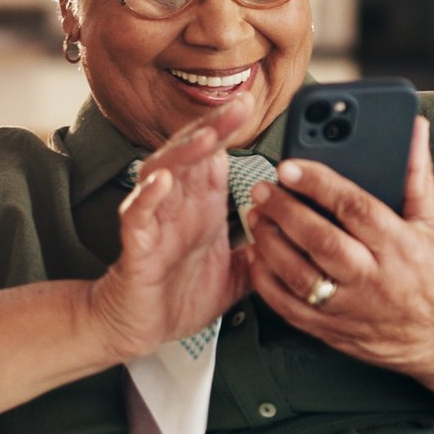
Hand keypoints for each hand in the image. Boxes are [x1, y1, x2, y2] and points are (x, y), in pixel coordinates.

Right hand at [87, 94, 254, 362]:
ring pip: (162, 171)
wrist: (142, 328)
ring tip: (206, 138)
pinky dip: (147, 196)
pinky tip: (161, 182)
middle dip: (214, 127)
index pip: (216, 155)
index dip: (230, 129)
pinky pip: (137, 213)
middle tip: (238, 106)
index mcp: (202, 205)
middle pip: (192, 152)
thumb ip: (264, 253)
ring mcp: (155, 220)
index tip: (251, 105)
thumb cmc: (181, 295)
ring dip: (184, 153)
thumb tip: (296, 239)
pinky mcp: (137, 244)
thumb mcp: (238, 274)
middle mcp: (178, 204)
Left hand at [244, 116, 433, 376]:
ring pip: (299, 275)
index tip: (290, 166)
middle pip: (320, 240)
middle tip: (263, 188)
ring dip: (270, 242)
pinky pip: (290, 308)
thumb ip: (416, 175)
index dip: (319, 184)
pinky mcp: (333, 330)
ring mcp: (351, 308)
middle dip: (284, 210)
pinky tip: (258, 256)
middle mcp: (373, 279)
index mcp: (400, 246)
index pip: (354, 208)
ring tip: (256, 216)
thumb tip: (413, 128)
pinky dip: (267, 282)